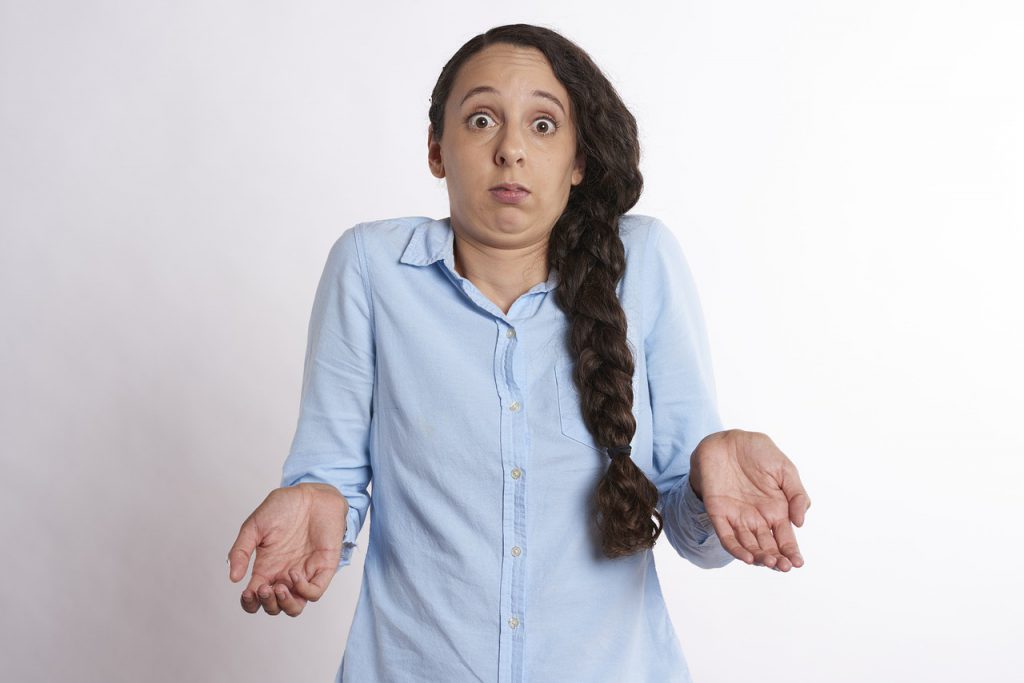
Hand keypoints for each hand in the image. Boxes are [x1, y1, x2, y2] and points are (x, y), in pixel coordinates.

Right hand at [228, 483, 348, 615]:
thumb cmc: (283, 507)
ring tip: (278, 588)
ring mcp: (304, 572)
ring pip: (295, 606)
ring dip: (285, 604)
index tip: (247, 593)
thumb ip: (241, 550)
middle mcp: (284, 574)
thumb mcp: (254, 526)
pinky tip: (294, 574)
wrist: (311, 494)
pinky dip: (303, 590)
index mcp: (267, 568)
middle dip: (267, 604)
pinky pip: (315, 592)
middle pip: (275, 607)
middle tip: (263, 587)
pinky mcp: (323, 567)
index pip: (256, 599)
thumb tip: (233, 578)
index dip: (249, 603)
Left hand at [688, 429, 810, 571]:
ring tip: (769, 562)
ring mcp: (737, 517)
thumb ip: (797, 495)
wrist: (729, 440)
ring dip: (758, 557)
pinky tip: (747, 557)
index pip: (785, 539)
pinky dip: (736, 548)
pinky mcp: (719, 512)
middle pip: (768, 547)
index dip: (791, 552)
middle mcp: (757, 518)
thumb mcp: (786, 470)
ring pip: (748, 545)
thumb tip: (800, 523)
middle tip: (784, 566)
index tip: (798, 563)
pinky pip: (726, 535)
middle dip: (776, 559)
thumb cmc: (759, 453)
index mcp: (776, 511)